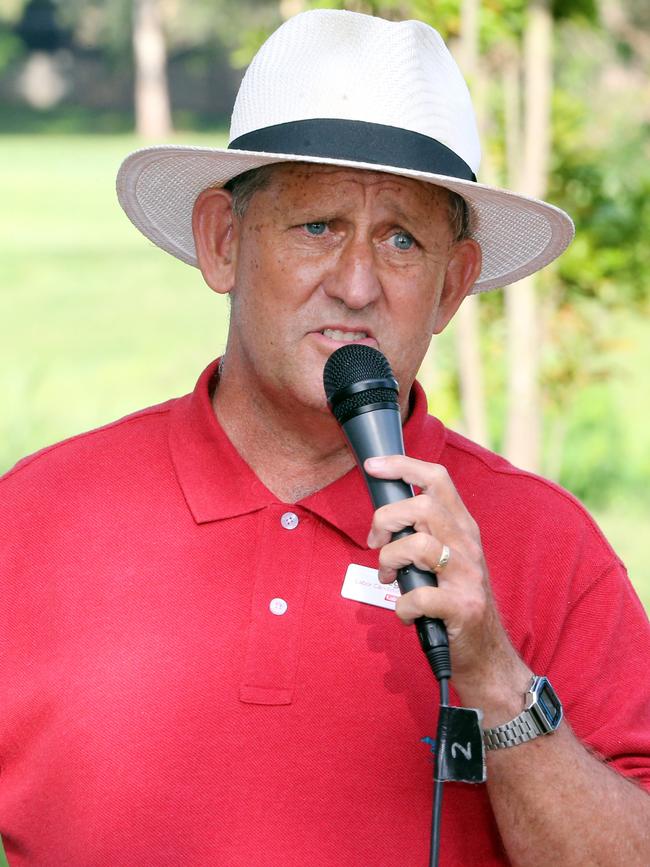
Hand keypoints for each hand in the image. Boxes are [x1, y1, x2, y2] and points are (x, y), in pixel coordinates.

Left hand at [364, 454, 530, 710]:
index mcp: (462, 528)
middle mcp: (468, 545)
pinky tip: (405, 613)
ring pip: (417, 546)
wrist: (487, 655)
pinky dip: (402, 606)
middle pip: (421, 507)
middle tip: (376, 543)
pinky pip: (420, 595)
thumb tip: (383, 514)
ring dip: (390, 561)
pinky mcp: (463, 608)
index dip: (402, 466)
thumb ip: (422, 532)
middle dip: (385, 520)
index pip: (437, 479)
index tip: (373, 466)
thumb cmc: (454, 603)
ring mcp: (467, 576)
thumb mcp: (445, 558)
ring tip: (390, 579)